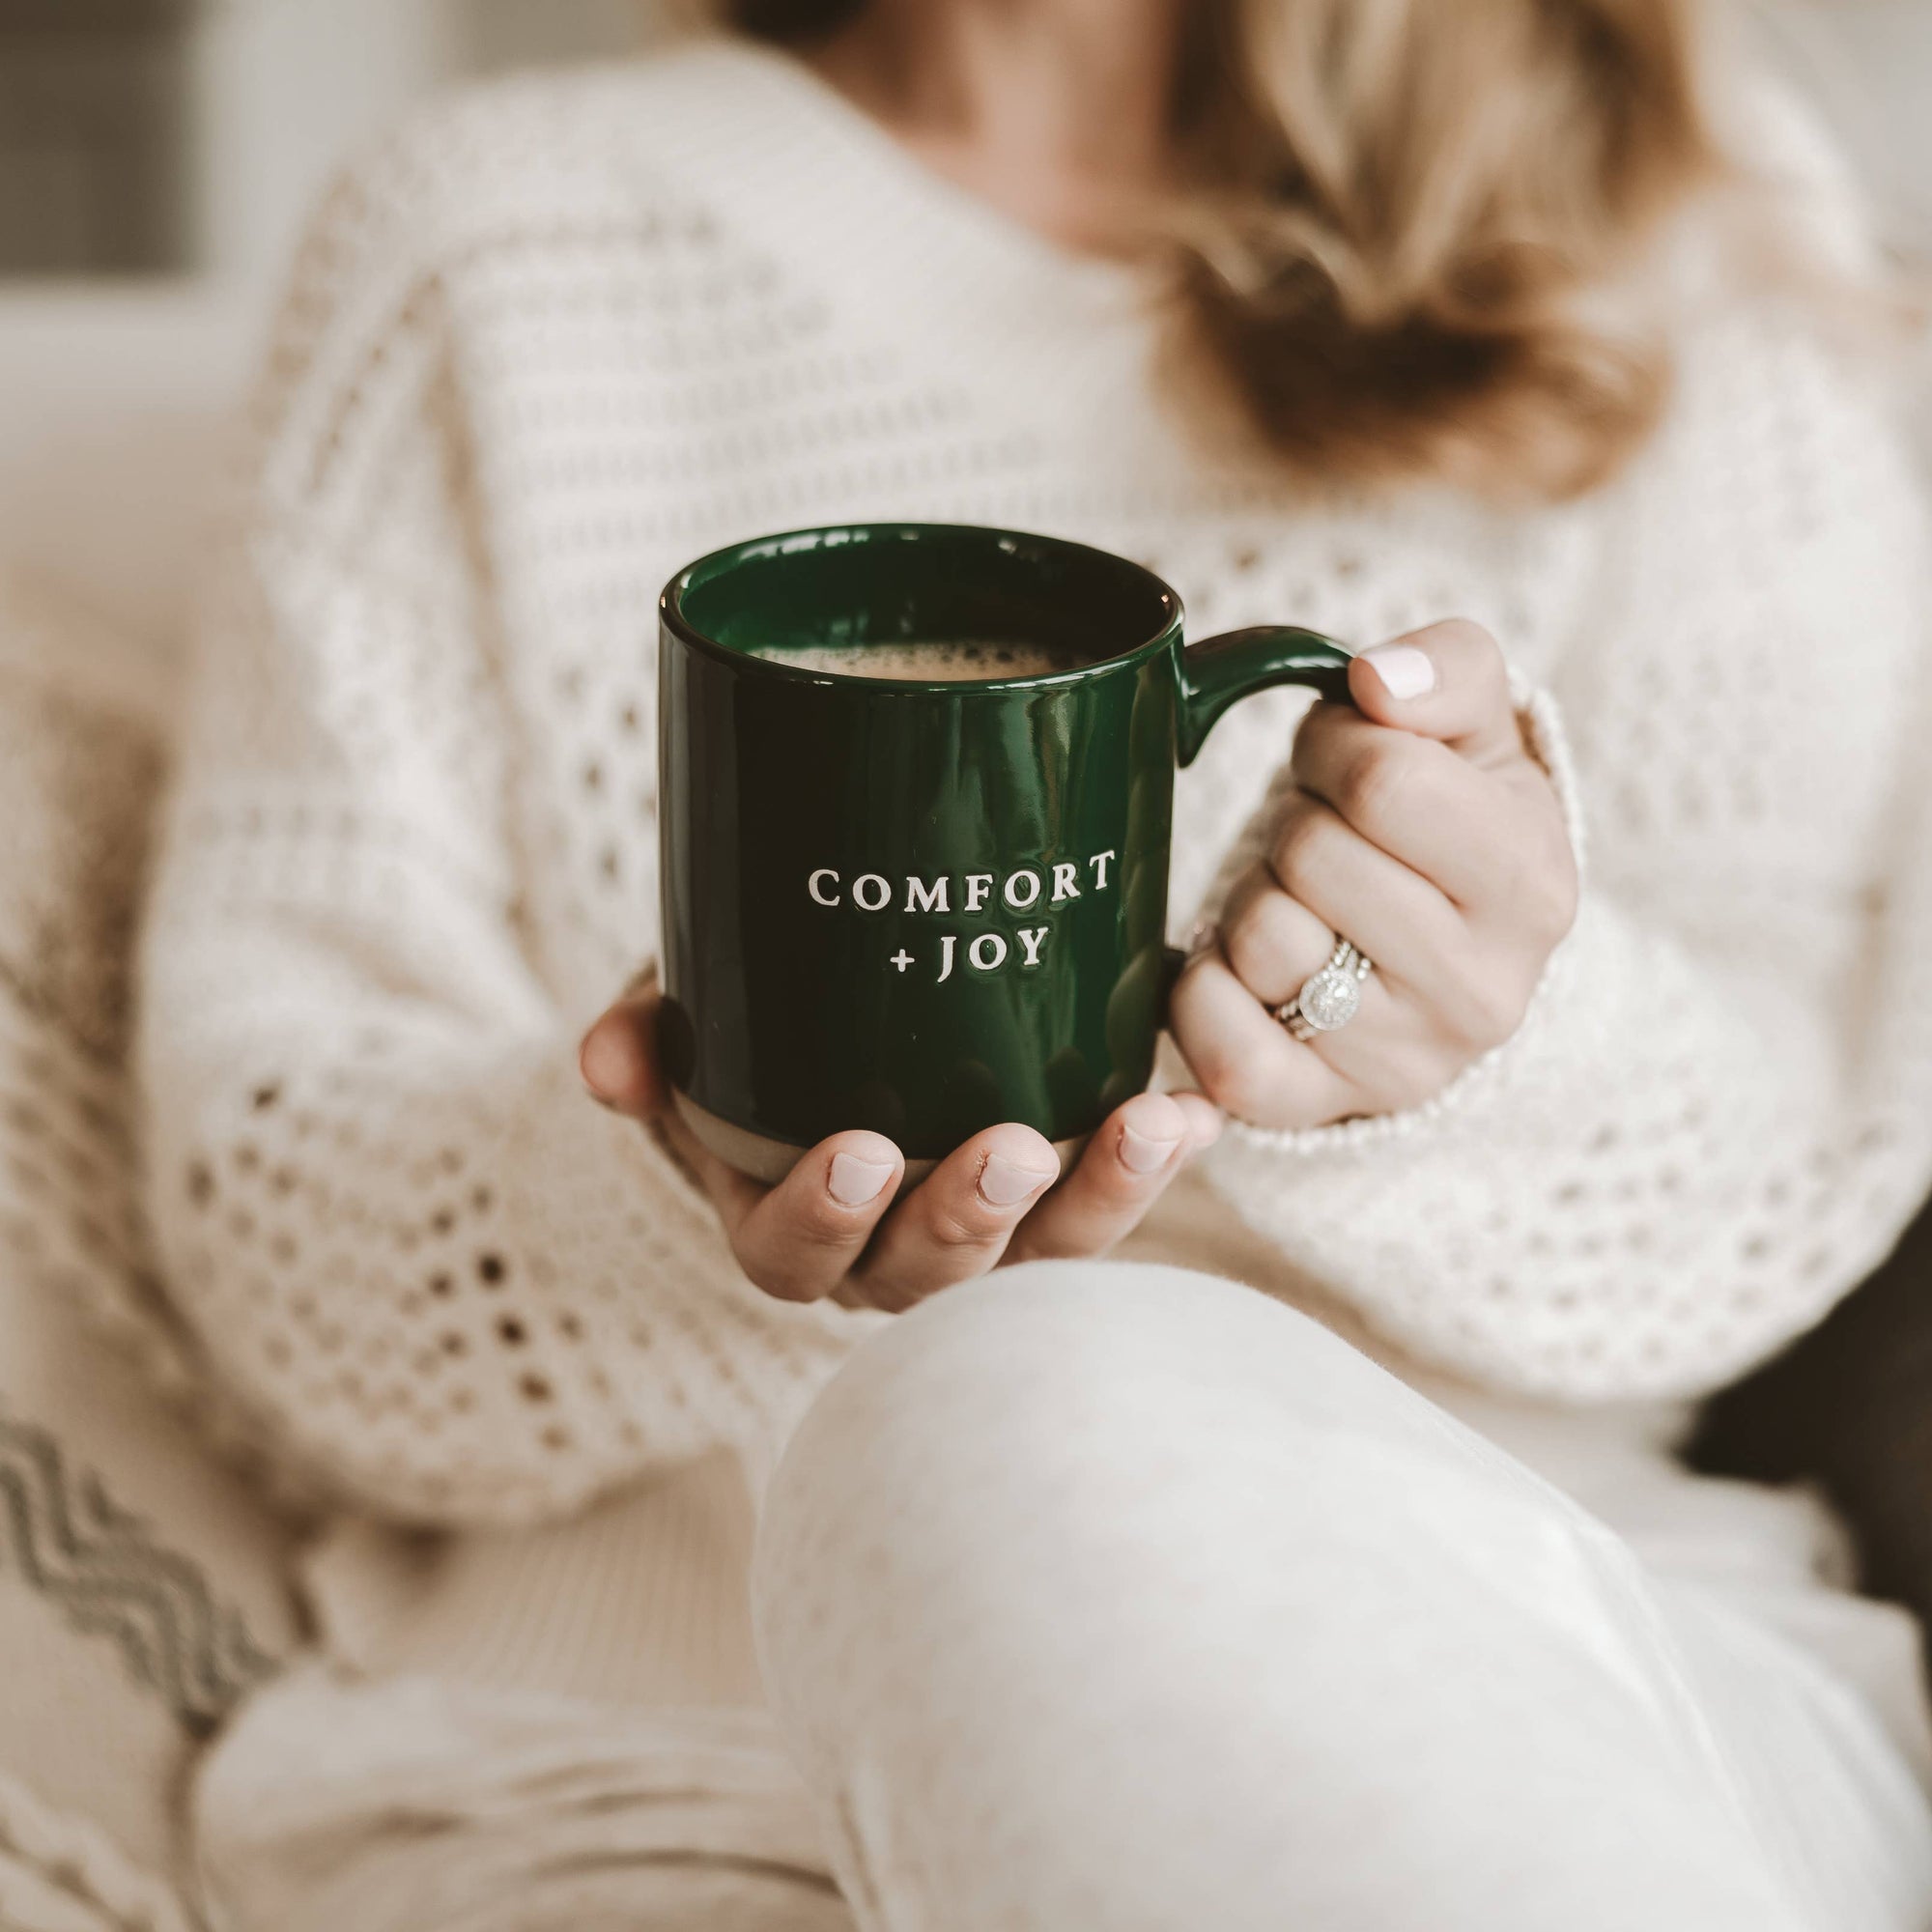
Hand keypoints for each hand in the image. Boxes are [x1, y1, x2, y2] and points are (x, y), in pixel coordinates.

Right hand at [579, 983, 1221, 1312]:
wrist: (830, 1029)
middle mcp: (887, 1253)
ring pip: (1040, 1254)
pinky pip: (1110, 1200)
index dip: (822, 1218)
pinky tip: (1200, 1105)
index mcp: (787, 1222)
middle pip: (928, 1275)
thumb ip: (649, 1030)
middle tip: (1012, 1146)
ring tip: (1149, 1127)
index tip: (856, 1150)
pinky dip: (1155, 1156)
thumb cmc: (754, 1031)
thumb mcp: (693, 1015)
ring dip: (1099, 1197)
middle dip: (971, 1217)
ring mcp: (982, 1235)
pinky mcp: (1057, 1196)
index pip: (793, 1255)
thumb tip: (605, 1065)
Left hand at [1170, 619, 1576, 1130]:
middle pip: (1313, 855)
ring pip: (1260, 937)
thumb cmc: (1450, 828)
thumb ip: (1448, 669)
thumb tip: (1378, 680)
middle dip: (1296, 820)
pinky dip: (1203, 987)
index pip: (1385, 781)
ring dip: (1253, 896)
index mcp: (1531, 884)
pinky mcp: (1313, 1109)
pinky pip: (1217, 1045)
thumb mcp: (1478, 733)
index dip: (1334, 746)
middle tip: (1321, 834)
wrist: (1447, 966)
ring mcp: (1397, 1064)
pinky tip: (1242, 964)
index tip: (1344, 759)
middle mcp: (1480, 992)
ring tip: (1300, 900)